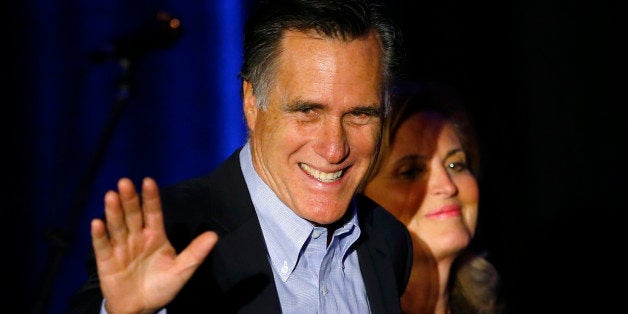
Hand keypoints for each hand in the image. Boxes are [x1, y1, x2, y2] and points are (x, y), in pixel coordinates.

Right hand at [91, 177, 218, 313]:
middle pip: (133, 215)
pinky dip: (100, 235)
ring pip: (117, 226)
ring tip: (111, 195)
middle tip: (126, 182)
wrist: (141, 308)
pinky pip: (103, 246)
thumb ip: (195, 253)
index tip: (149, 181)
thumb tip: (214, 235)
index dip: (151, 197)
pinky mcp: (107, 261)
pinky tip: (97, 223)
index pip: (153, 212)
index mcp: (155, 235)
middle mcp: (136, 237)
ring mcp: (121, 247)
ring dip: (113, 211)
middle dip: (129, 199)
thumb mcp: (181, 270)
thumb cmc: (162, 286)